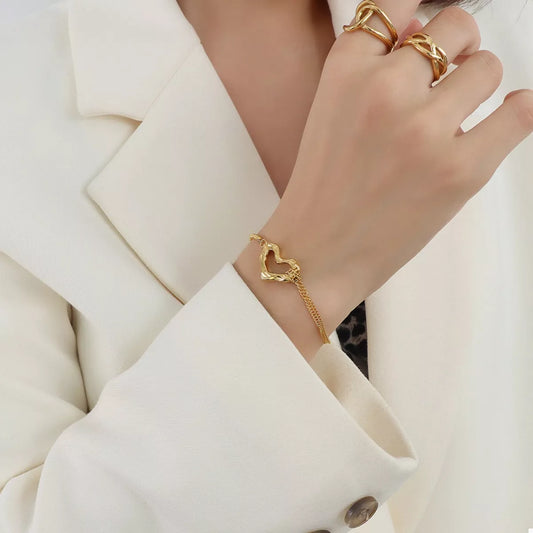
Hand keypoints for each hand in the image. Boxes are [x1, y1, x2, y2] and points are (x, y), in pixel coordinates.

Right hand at [259, 1, 532, 335]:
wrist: (318, 254)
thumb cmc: (322, 192)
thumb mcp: (330, 114)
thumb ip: (372, 66)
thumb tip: (423, 28)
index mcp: (344, 71)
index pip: (396, 5)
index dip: (415, 21)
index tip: (420, 40)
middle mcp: (384, 90)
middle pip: (454, 26)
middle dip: (454, 49)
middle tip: (446, 78)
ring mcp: (424, 130)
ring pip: (486, 68)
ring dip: (476, 88)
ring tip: (454, 120)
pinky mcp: (460, 170)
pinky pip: (519, 113)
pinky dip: (517, 110)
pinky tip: (505, 116)